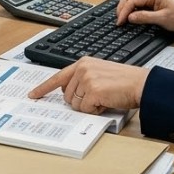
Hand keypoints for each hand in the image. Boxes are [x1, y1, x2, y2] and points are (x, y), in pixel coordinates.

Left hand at [27, 57, 149, 112]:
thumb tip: (69, 95)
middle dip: (80, 101)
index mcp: (83, 63)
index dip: (44, 88)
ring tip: (104, 98)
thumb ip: (83, 79)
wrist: (140, 84)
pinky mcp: (92, 91)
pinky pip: (85, 110)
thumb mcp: (99, 73)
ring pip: (75, 104)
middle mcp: (82, 69)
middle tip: (98, 97)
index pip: (58, 77)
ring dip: (88, 106)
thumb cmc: (123, 82)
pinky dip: (95, 110)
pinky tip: (106, 102)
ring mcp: (86, 79)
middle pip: (67, 96)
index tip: (33, 95)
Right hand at [117, 0, 173, 33]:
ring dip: (125, 8)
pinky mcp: (150, 2)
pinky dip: (130, 10)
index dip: (124, 11)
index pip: (132, 0)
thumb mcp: (162, 19)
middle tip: (119, 21)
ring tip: (122, 19)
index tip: (120, 22)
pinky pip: (136, 4)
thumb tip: (130, 17)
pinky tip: (129, 17)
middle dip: (121, 8)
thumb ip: (145, 17)